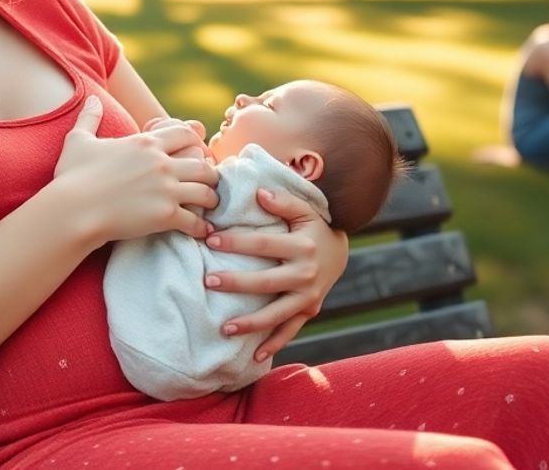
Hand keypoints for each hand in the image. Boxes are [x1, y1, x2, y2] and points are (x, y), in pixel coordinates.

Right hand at [52, 97, 218, 246]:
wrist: (72, 210)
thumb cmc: (72, 176)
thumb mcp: (78, 140)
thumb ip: (89, 118)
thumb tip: (91, 99)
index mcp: (145, 143)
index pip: (185, 134)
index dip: (194, 141)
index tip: (196, 151)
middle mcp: (161, 163)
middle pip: (203, 164)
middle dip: (209, 174)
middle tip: (208, 183)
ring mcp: (166, 189)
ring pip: (206, 191)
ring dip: (210, 199)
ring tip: (209, 206)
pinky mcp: (165, 215)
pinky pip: (195, 220)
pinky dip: (201, 227)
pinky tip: (201, 230)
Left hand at [205, 187, 348, 361]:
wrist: (340, 252)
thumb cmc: (313, 226)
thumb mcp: (305, 209)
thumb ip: (283, 200)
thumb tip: (259, 193)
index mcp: (302, 247)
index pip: (263, 244)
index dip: (236, 242)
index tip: (210, 240)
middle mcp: (306, 274)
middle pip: (266, 282)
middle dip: (237, 283)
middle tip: (209, 281)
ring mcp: (308, 297)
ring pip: (277, 314)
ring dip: (251, 323)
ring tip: (224, 328)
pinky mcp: (309, 311)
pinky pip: (290, 331)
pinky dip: (274, 344)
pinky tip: (254, 356)